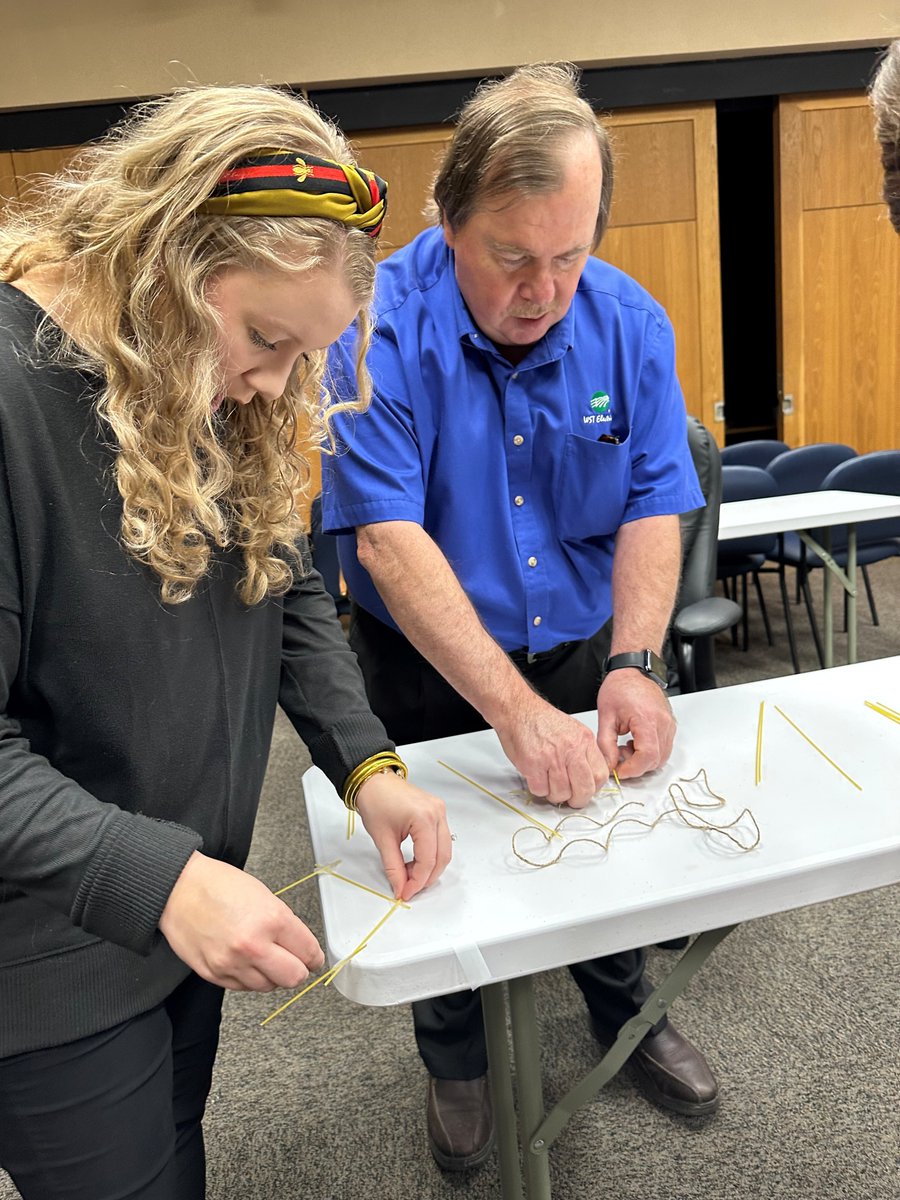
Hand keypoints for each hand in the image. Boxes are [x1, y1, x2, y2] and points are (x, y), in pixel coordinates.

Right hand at [159, 852, 324, 991]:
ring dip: (271, 975)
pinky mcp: (214, 974)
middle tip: (294, 961)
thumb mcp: (264, 895)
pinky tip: (245, 960)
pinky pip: (243, 988)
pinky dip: (249, 978)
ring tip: (264, 956)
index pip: (308, 952)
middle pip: (293, 978)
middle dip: (298, 970)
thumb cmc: (219, 885)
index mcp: (271, 920)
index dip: (315, 957)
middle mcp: (253, 946)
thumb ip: (284, 924)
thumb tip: (301, 947)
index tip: (314, 958)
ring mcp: (232, 964)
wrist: (178, 888)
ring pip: (268, 986)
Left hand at [355, 772, 451, 900]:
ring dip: (431, 867)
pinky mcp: (437, 812)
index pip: (427, 860)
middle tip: (409, 887)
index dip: (417, 881)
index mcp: (424, 818)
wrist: (374, 781)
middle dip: (427, 877)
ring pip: (444, 850)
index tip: (405, 892)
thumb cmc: (376, 801)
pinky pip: (441, 840)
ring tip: (410, 875)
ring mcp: (440, 811)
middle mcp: (437, 813)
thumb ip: (393, 867)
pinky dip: (431, 854)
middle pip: (442, 857)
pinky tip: (416, 861)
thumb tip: (400, 887)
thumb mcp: (382, 839)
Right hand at [494, 694, 608, 807]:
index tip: (586, 789)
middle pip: (584, 790)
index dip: (593, 788)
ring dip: (554, 794)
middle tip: (571, 799)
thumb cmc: (541, 720)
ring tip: (548, 783)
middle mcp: (571, 750)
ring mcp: (552, 758)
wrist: (517, 710)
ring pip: (561, 794)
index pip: (600, 775)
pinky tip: (536, 778)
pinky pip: (541, 791)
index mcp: (584, 741)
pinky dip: (538, 789)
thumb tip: (588, 777)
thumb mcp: (573, 730)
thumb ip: (584, 752)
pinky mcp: (533, 765)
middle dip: (577, 800)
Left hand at [596, 669, 674, 779]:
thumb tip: (609, 764)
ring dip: (643, 760)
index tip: (619, 771)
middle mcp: (662, 723)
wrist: (633, 671)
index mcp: (646, 719)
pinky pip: (664, 747)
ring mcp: (669, 724)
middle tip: (618, 757)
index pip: (647, 756)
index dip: (632, 769)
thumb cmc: (620, 687)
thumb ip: (606, 744)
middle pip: (656, 760)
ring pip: (662, 756)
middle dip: (636, 766)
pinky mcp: (670, 724)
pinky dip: (650, 752)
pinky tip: (635, 742)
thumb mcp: (606, 716)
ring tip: (625, 747)